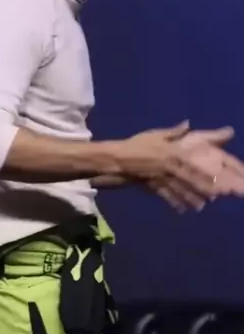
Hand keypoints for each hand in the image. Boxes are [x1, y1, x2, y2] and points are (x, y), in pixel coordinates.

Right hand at [119, 121, 233, 211]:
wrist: (119, 159)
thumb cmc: (136, 144)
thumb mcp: (155, 134)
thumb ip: (173, 132)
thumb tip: (188, 123)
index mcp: (170, 153)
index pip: (191, 163)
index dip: (203, 171)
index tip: (215, 177)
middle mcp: (168, 167)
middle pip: (188, 179)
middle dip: (200, 188)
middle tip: (213, 196)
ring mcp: (161, 179)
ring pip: (179, 190)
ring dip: (190, 198)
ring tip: (201, 206)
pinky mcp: (153, 187)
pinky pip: (166, 196)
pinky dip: (174, 203)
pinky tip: (182, 210)